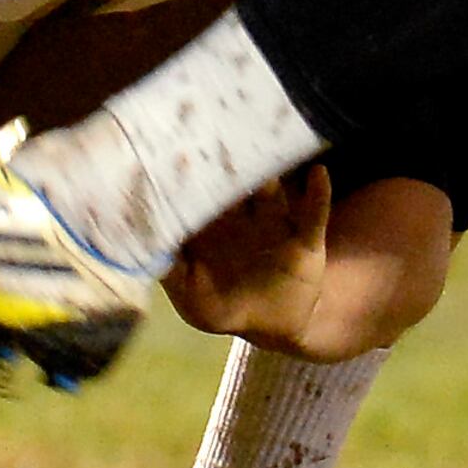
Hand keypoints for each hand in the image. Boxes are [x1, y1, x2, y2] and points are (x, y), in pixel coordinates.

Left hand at [163, 164, 332, 347]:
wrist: (273, 326)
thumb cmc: (225, 308)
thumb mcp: (194, 301)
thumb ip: (173, 276)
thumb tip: (148, 248)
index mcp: (213, 226)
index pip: (201, 194)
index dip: (191, 180)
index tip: (180, 160)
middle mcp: (243, 215)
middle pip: (236, 183)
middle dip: (230, 166)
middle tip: (220, 141)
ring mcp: (275, 222)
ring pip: (272, 191)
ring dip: (268, 176)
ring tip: (264, 155)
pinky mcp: (306, 238)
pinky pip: (314, 212)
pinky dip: (318, 193)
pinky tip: (318, 173)